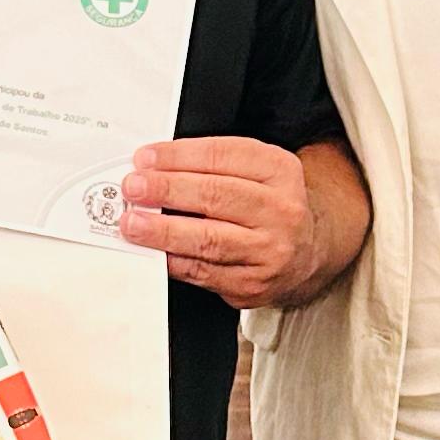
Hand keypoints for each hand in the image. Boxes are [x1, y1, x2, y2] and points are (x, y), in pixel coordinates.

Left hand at [118, 139, 326, 308]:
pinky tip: (155, 252)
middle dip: (167, 190)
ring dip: (164, 231)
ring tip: (135, 223)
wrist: (305, 255)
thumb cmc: (268, 207)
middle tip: (134, 188)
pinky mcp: (253, 284)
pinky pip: (204, 272)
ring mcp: (269, 250)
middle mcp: (280, 210)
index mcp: (279, 171)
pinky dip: (174, 261)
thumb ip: (212, 165)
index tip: (145, 159)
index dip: (178, 156)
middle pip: (215, 195)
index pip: (222, 155)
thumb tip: (154, 168)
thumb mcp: (256, 172)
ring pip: (209, 239)